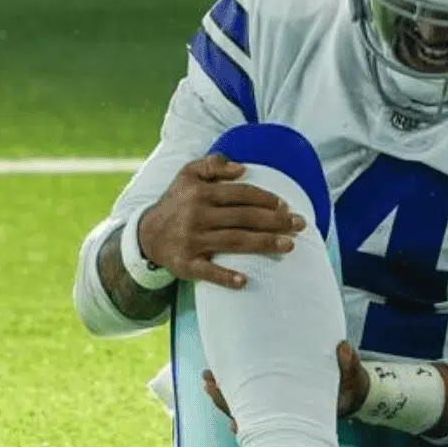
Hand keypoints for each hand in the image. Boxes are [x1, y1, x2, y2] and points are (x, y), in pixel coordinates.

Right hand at [138, 155, 304, 289]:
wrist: (146, 235)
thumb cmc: (176, 203)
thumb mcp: (187, 175)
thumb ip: (213, 165)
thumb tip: (242, 169)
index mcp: (200, 193)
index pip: (240, 194)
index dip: (265, 199)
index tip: (286, 205)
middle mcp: (196, 215)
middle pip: (243, 218)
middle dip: (275, 221)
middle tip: (301, 225)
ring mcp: (191, 241)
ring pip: (234, 241)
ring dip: (264, 243)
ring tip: (289, 246)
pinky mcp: (185, 264)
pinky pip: (207, 271)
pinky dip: (225, 277)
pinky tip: (244, 281)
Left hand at [202, 342, 367, 431]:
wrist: (351, 393)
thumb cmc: (347, 386)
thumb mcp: (351, 376)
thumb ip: (347, 364)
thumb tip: (344, 348)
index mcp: (297, 414)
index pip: (266, 419)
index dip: (247, 416)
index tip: (232, 413)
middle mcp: (281, 414)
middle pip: (247, 414)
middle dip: (225, 401)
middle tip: (209, 383)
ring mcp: (275, 407)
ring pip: (243, 407)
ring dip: (223, 395)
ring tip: (207, 378)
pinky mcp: (272, 398)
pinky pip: (247, 398)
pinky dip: (232, 389)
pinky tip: (218, 377)